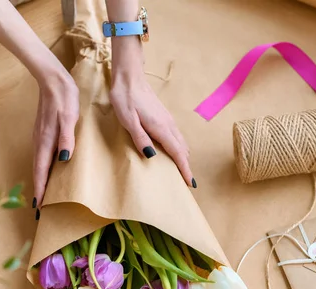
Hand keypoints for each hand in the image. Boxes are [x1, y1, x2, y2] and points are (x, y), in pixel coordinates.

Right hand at [32, 69, 79, 213]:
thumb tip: (63, 159)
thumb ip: (67, 138)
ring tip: (43, 195)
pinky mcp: (43, 131)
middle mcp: (39, 141)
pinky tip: (49, 170)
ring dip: (40, 180)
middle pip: (38, 171)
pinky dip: (43, 168)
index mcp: (45, 140)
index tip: (39, 206)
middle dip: (39, 190)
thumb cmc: (64, 98)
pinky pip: (42, 155)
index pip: (41, 171)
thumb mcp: (69, 117)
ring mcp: (40, 136)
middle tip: (39, 208)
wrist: (52, 78)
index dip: (41, 189)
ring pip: (39, 163)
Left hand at [109, 37, 194, 187]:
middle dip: (186, 166)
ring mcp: (168, 120)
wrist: (130, 77)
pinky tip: (174, 151)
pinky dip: (180, 147)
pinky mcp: (165, 117)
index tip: (190, 183)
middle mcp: (169, 125)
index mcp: (161, 128)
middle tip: (187, 182)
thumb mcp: (128, 120)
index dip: (184, 169)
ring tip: (182, 170)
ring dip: (184, 157)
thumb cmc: (125, 98)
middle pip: (183, 150)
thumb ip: (140, 138)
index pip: (177, 153)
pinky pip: (177, 136)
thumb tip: (152, 156)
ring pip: (182, 142)